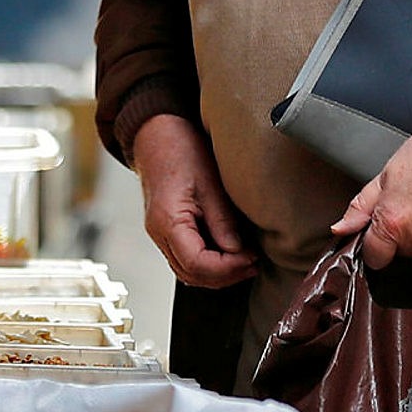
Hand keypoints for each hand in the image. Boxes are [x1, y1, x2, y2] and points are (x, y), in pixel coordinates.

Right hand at [130, 114, 258, 286]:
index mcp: (167, 221)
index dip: (228, 268)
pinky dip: (207, 265)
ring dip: (217, 274)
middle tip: (253, 264)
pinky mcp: (166, 231)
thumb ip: (222, 221)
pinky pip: (185, 259)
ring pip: (187, 272)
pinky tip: (227, 255)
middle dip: (225, 275)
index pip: (197, 264)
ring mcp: (160, 234)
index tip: (251, 258)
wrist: (157, 135)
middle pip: (191, 274)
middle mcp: (158, 233)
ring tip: (245, 261)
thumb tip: (238, 252)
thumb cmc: (180, 150)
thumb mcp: (209, 183)